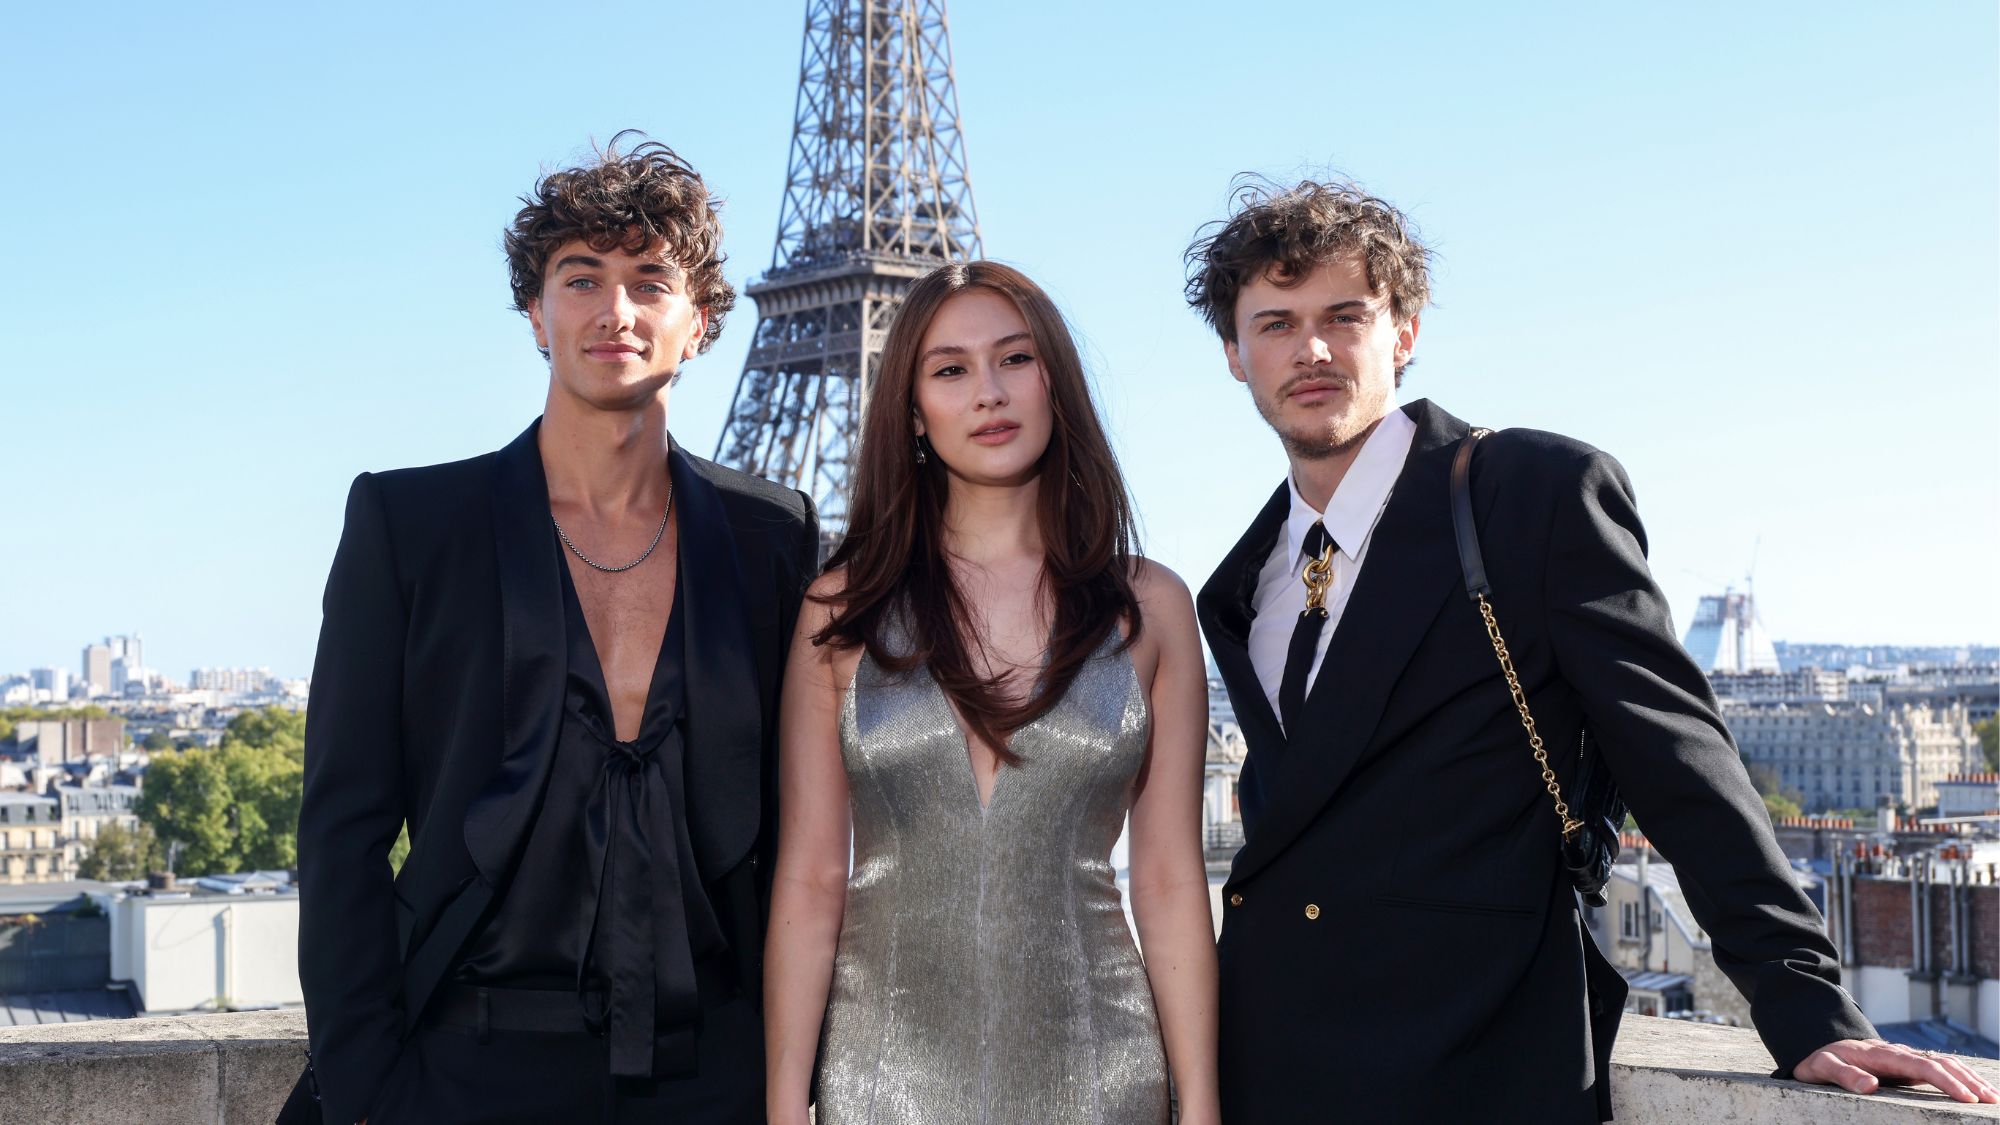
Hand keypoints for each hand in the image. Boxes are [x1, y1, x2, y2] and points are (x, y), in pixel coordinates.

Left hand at [1794, 1038, 1998, 1102]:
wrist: (1816, 1040)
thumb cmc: (1819, 1057)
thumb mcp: (1821, 1067)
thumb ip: (1843, 1075)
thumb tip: (1870, 1085)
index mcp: (1882, 1055)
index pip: (1922, 1066)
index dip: (1946, 1081)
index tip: (1967, 1096)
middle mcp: (1898, 1053)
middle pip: (1940, 1063)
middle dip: (1968, 1080)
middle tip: (1991, 1100)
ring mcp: (1903, 1056)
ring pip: (1943, 1062)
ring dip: (1968, 1077)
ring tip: (1991, 1095)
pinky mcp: (1905, 1062)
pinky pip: (1937, 1066)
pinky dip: (1958, 1075)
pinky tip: (1972, 1085)